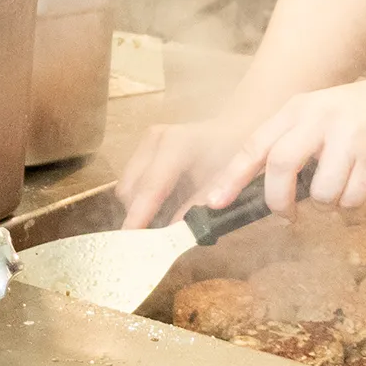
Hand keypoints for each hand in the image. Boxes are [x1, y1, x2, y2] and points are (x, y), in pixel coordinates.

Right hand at [116, 117, 249, 228]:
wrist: (237, 125)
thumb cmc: (236, 151)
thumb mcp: (228, 180)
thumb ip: (200, 207)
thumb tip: (176, 232)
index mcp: (178, 144)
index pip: (151, 187)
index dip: (139, 215)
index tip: (131, 240)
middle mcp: (156, 139)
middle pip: (131, 188)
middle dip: (139, 215)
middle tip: (156, 240)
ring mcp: (148, 141)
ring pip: (128, 186)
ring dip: (140, 208)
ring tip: (166, 221)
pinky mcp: (146, 146)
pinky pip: (134, 180)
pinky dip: (144, 198)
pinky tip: (166, 204)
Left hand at [198, 75, 365, 218]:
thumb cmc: (351, 117)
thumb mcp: (313, 116)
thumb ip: (286, 144)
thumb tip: (254, 191)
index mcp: (296, 110)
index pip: (255, 145)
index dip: (232, 176)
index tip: (215, 203)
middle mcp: (318, 119)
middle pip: (280, 165)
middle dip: (278, 200)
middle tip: (286, 214)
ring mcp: (347, 137)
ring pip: (320, 192)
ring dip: (326, 202)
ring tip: (338, 185)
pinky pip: (351, 198)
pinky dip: (351, 202)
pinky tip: (360, 183)